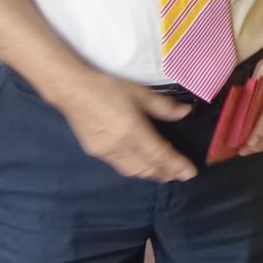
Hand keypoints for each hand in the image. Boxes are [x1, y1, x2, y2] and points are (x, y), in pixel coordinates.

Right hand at [53, 70, 195, 181]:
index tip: (190, 173)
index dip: (176, 165)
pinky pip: (120, 167)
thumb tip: (185, 112)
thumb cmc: (107, 88)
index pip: (159, 154)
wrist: (72, 91)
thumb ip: (163, 106)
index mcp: (132, 130)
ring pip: (133, 171)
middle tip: (180, 174)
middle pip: (147, 168)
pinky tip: (141, 165)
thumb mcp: (139, 93)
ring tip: (164, 173)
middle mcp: (119, 146)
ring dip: (150, 174)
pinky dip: (135, 169)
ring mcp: (105, 152)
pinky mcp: (96, 152)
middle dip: (165, 174)